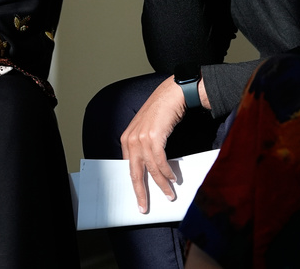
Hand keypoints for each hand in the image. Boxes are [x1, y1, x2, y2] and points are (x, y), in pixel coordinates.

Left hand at [119, 76, 193, 212]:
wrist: (173, 92)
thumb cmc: (163, 111)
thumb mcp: (148, 129)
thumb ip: (145, 146)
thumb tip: (150, 168)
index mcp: (126, 139)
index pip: (128, 167)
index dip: (135, 184)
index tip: (139, 198)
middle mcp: (131, 139)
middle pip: (134, 172)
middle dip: (140, 192)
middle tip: (144, 207)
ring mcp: (141, 137)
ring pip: (150, 168)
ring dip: (161, 184)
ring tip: (169, 194)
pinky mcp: (154, 136)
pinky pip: (160, 160)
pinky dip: (166, 172)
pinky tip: (172, 177)